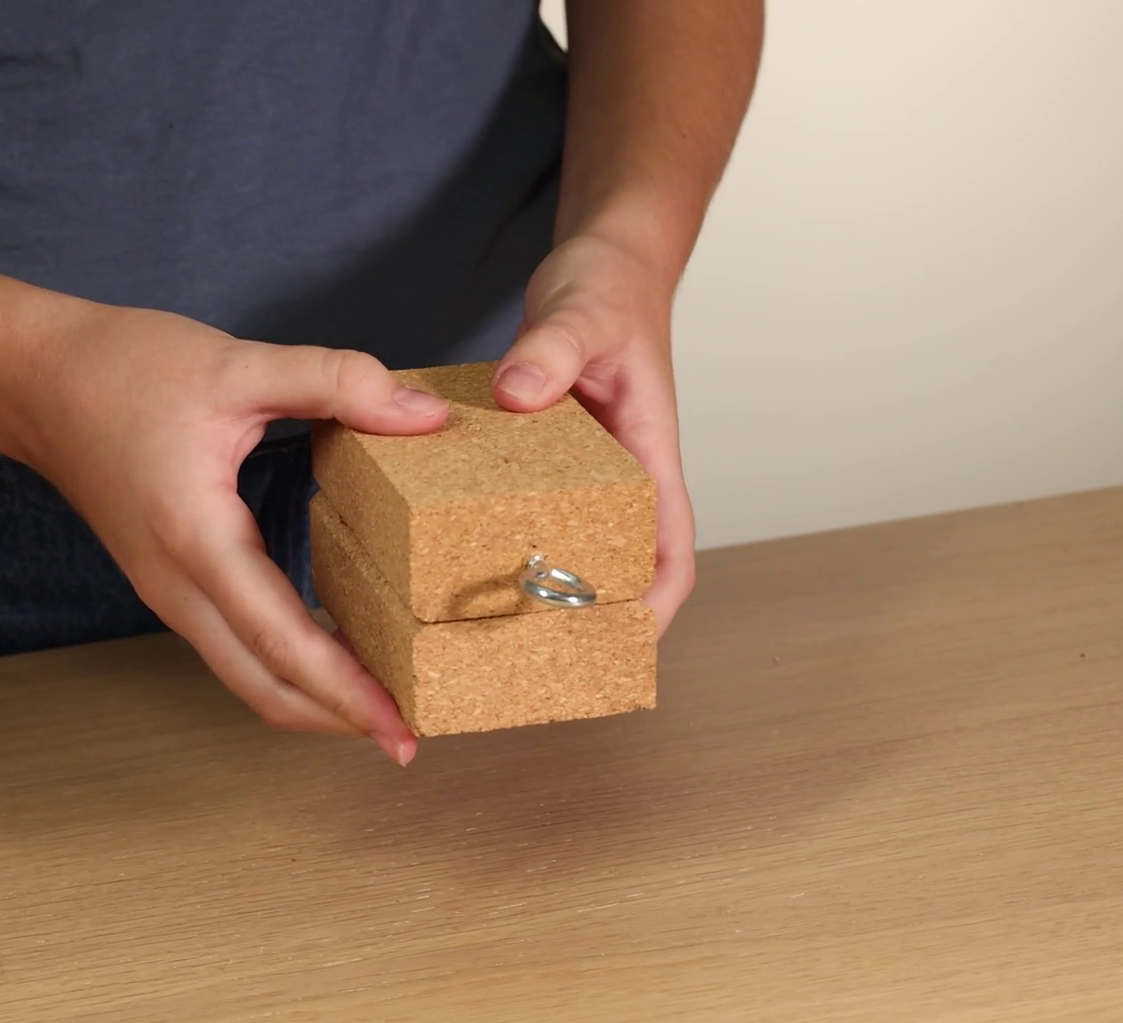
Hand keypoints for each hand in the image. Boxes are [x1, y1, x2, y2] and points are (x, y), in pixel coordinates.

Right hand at [12, 304, 448, 764]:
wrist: (34, 380)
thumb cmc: (120, 370)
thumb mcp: (238, 363)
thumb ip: (337, 382)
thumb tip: (425, 415)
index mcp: (197, 540)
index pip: (283, 643)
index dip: (348, 694)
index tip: (402, 727)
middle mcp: (177, 585)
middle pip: (264, 688)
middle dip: (339, 721)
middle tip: (410, 734)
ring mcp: (168, 592)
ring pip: (247, 677)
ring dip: (314, 699)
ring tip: (384, 701)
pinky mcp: (169, 583)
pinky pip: (233, 648)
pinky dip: (286, 666)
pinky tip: (333, 650)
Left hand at [492, 234, 697, 632]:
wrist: (605, 258)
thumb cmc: (612, 285)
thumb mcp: (582, 310)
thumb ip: (552, 349)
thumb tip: (519, 393)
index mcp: (648, 453)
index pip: (671, 549)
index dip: (655, 607)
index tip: (627, 648)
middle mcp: (619, 473)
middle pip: (618, 567)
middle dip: (588, 620)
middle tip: (533, 663)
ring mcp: (582, 470)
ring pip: (570, 545)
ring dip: (540, 588)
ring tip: (485, 632)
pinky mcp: (545, 459)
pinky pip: (528, 510)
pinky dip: (501, 537)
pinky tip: (451, 556)